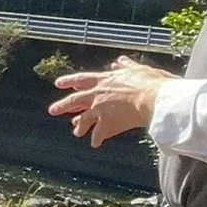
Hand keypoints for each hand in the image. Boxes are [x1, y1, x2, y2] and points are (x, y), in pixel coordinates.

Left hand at [47, 56, 170, 147]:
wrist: (154, 100)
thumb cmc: (151, 83)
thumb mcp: (138, 70)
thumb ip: (126, 66)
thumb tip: (119, 61)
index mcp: (104, 80)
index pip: (81, 79)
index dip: (69, 81)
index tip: (58, 83)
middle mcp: (98, 94)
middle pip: (75, 100)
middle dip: (63, 106)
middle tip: (52, 111)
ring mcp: (100, 110)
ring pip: (84, 119)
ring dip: (80, 126)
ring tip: (76, 132)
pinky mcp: (107, 124)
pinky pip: (98, 134)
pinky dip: (96, 139)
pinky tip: (95, 144)